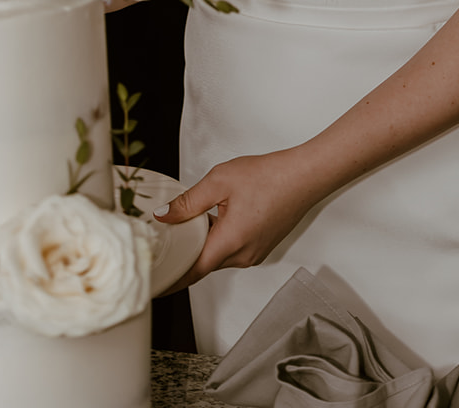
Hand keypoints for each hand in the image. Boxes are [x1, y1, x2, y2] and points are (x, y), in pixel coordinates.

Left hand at [156, 150, 321, 285]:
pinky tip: (214, 218)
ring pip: (219, 256)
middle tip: (163, 243)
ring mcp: (254, 253)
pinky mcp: (261, 246)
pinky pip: (232, 250)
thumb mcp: (218, 181)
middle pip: (204, 263)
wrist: (302, 177)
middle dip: (184, 255)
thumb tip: (164, 215)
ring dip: (203, 244)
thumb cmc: (268, 177)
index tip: (156, 282)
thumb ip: (188, 202)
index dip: (172, 278)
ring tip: (186, 225)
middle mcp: (243, 255)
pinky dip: (218, 239)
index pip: (193, 271)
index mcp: (230, 242)